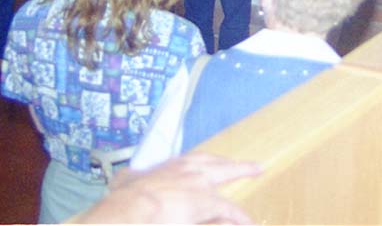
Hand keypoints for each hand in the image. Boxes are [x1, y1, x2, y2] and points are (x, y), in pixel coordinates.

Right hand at [75, 153, 260, 223]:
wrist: (133, 208)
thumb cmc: (125, 198)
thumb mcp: (125, 182)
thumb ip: (129, 179)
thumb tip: (123, 178)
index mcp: (170, 166)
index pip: (195, 161)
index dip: (207, 163)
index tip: (215, 164)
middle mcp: (188, 170)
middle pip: (218, 164)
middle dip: (236, 166)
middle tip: (254, 167)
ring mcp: (199, 185)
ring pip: (227, 179)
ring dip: (242, 178)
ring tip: (257, 179)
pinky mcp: (207, 203)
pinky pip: (229, 210)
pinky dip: (239, 216)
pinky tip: (248, 221)